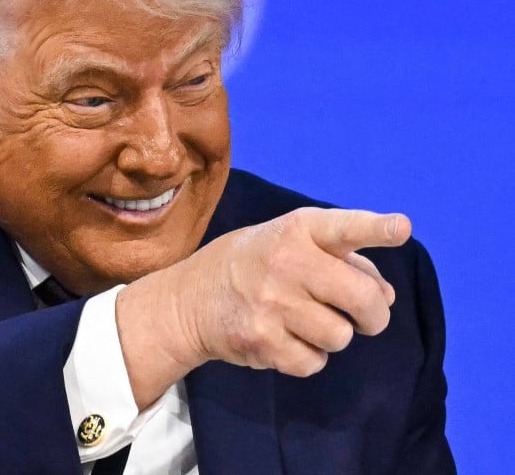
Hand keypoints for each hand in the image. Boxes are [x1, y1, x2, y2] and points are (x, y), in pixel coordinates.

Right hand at [116, 207, 410, 408]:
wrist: (189, 298)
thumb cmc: (252, 264)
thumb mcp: (289, 243)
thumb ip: (342, 260)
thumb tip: (387, 297)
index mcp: (295, 230)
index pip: (343, 228)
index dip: (376, 229)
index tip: (401, 228)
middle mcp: (285, 262)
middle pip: (363, 299)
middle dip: (373, 315)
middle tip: (363, 316)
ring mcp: (272, 304)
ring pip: (341, 336)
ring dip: (333, 335)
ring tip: (304, 322)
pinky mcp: (262, 341)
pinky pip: (315, 362)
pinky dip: (308, 357)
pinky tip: (285, 339)